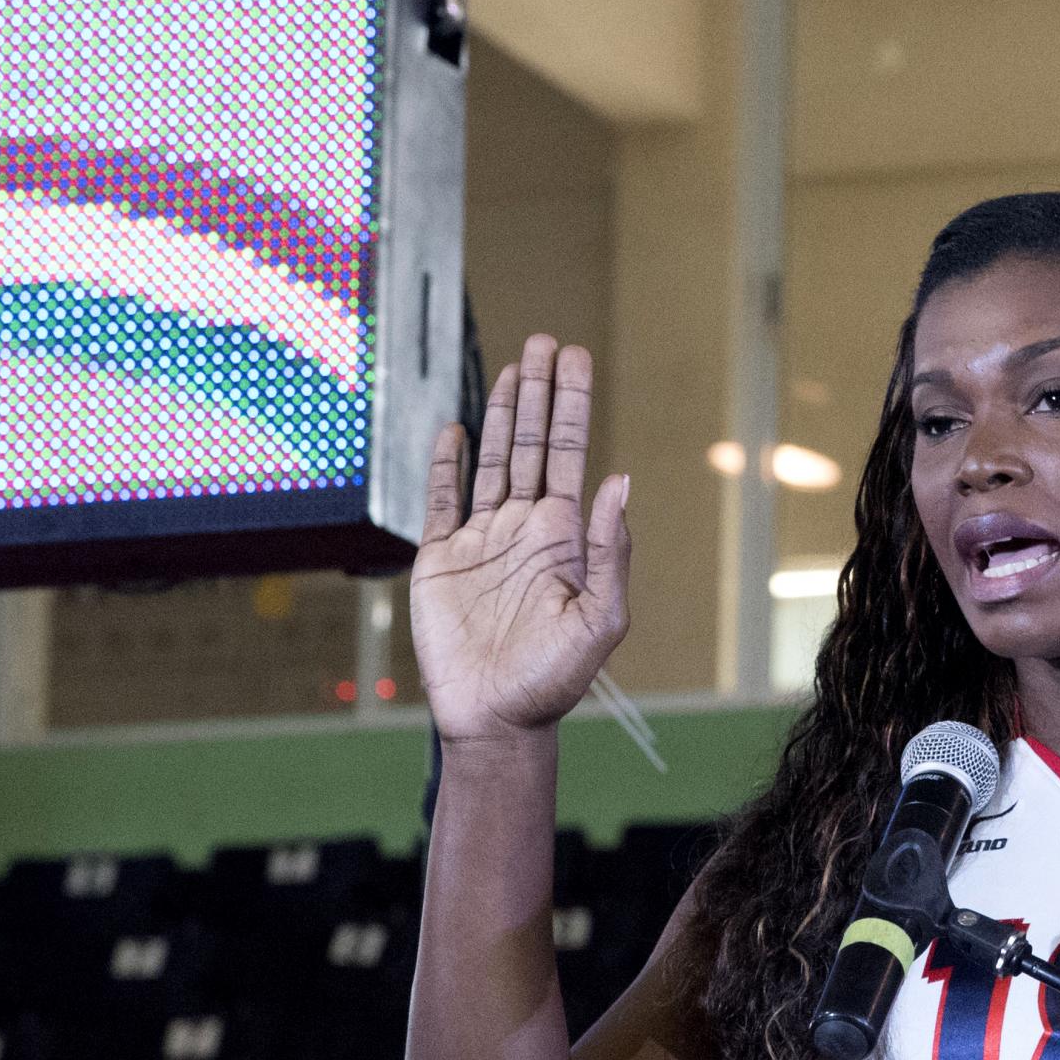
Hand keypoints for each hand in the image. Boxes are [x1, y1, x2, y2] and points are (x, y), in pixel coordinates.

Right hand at [411, 335, 631, 743]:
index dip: (571, 406)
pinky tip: (453, 429)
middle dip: (539, 392)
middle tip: (545, 340)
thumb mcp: (600, 620)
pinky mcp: (441, 561)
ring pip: (490, 460)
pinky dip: (445, 464)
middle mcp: (524, 529)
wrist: (497, 719)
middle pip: (530, 443)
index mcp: (563, 538)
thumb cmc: (555, 680)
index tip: (575, 358)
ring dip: (500, 412)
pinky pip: (441, 502)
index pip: (568, 454)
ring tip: (512, 365)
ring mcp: (482, 541)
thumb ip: (609, 552)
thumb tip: (618, 484)